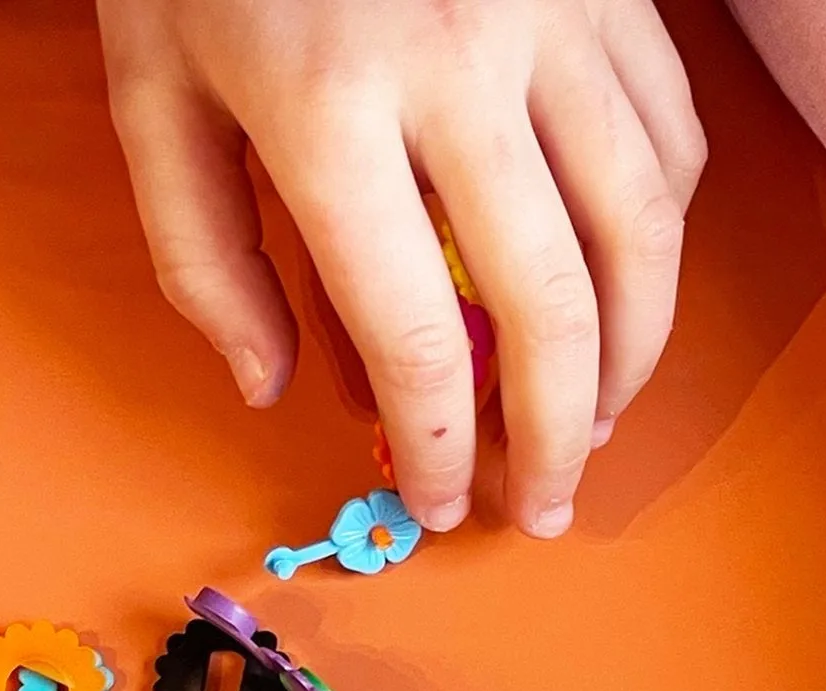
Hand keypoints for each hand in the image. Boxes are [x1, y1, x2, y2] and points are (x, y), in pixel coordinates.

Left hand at [97, 0, 705, 534]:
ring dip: (634, 361)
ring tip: (598, 422)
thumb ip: (199, 251)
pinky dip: (662, 242)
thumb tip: (272, 388)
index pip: (412, 332)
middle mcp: (456, 68)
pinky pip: (674, 145)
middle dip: (554, 438)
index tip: (447, 507)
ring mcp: (553, 22)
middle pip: (551, 309)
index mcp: (325, 107)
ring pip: (643, 238)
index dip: (440, 447)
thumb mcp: (152, 83)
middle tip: (546, 505)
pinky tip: (627, 294)